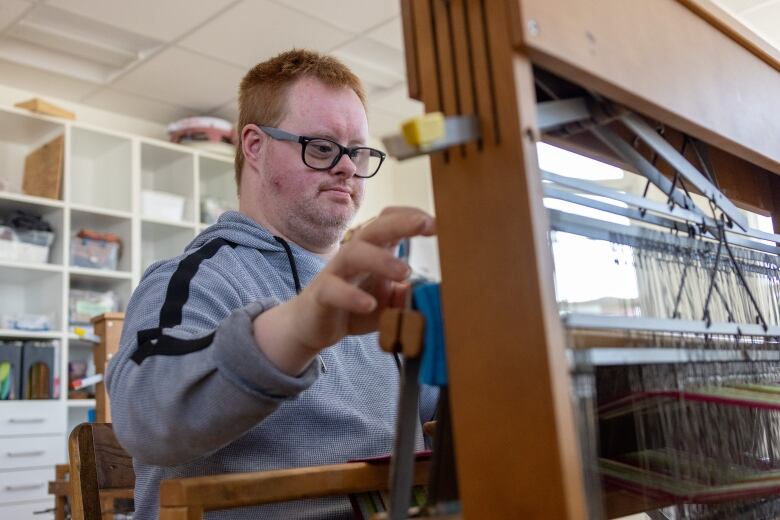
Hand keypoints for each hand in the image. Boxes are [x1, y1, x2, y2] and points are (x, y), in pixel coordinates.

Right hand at [253, 207, 435, 374]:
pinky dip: (351, 296)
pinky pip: (334, 289)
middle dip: (401, 223)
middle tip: (426, 224)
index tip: (441, 223)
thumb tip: (427, 293)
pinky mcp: (321, 294)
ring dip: (380, 259)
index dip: (413, 217)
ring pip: (354, 253)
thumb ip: (407, 296)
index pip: (391, 221)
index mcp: (374, 250)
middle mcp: (355, 254)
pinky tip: (368, 305)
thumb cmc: (355, 306)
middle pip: (375, 228)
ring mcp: (336, 272)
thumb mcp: (388, 302)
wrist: (312, 325)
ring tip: (405, 272)